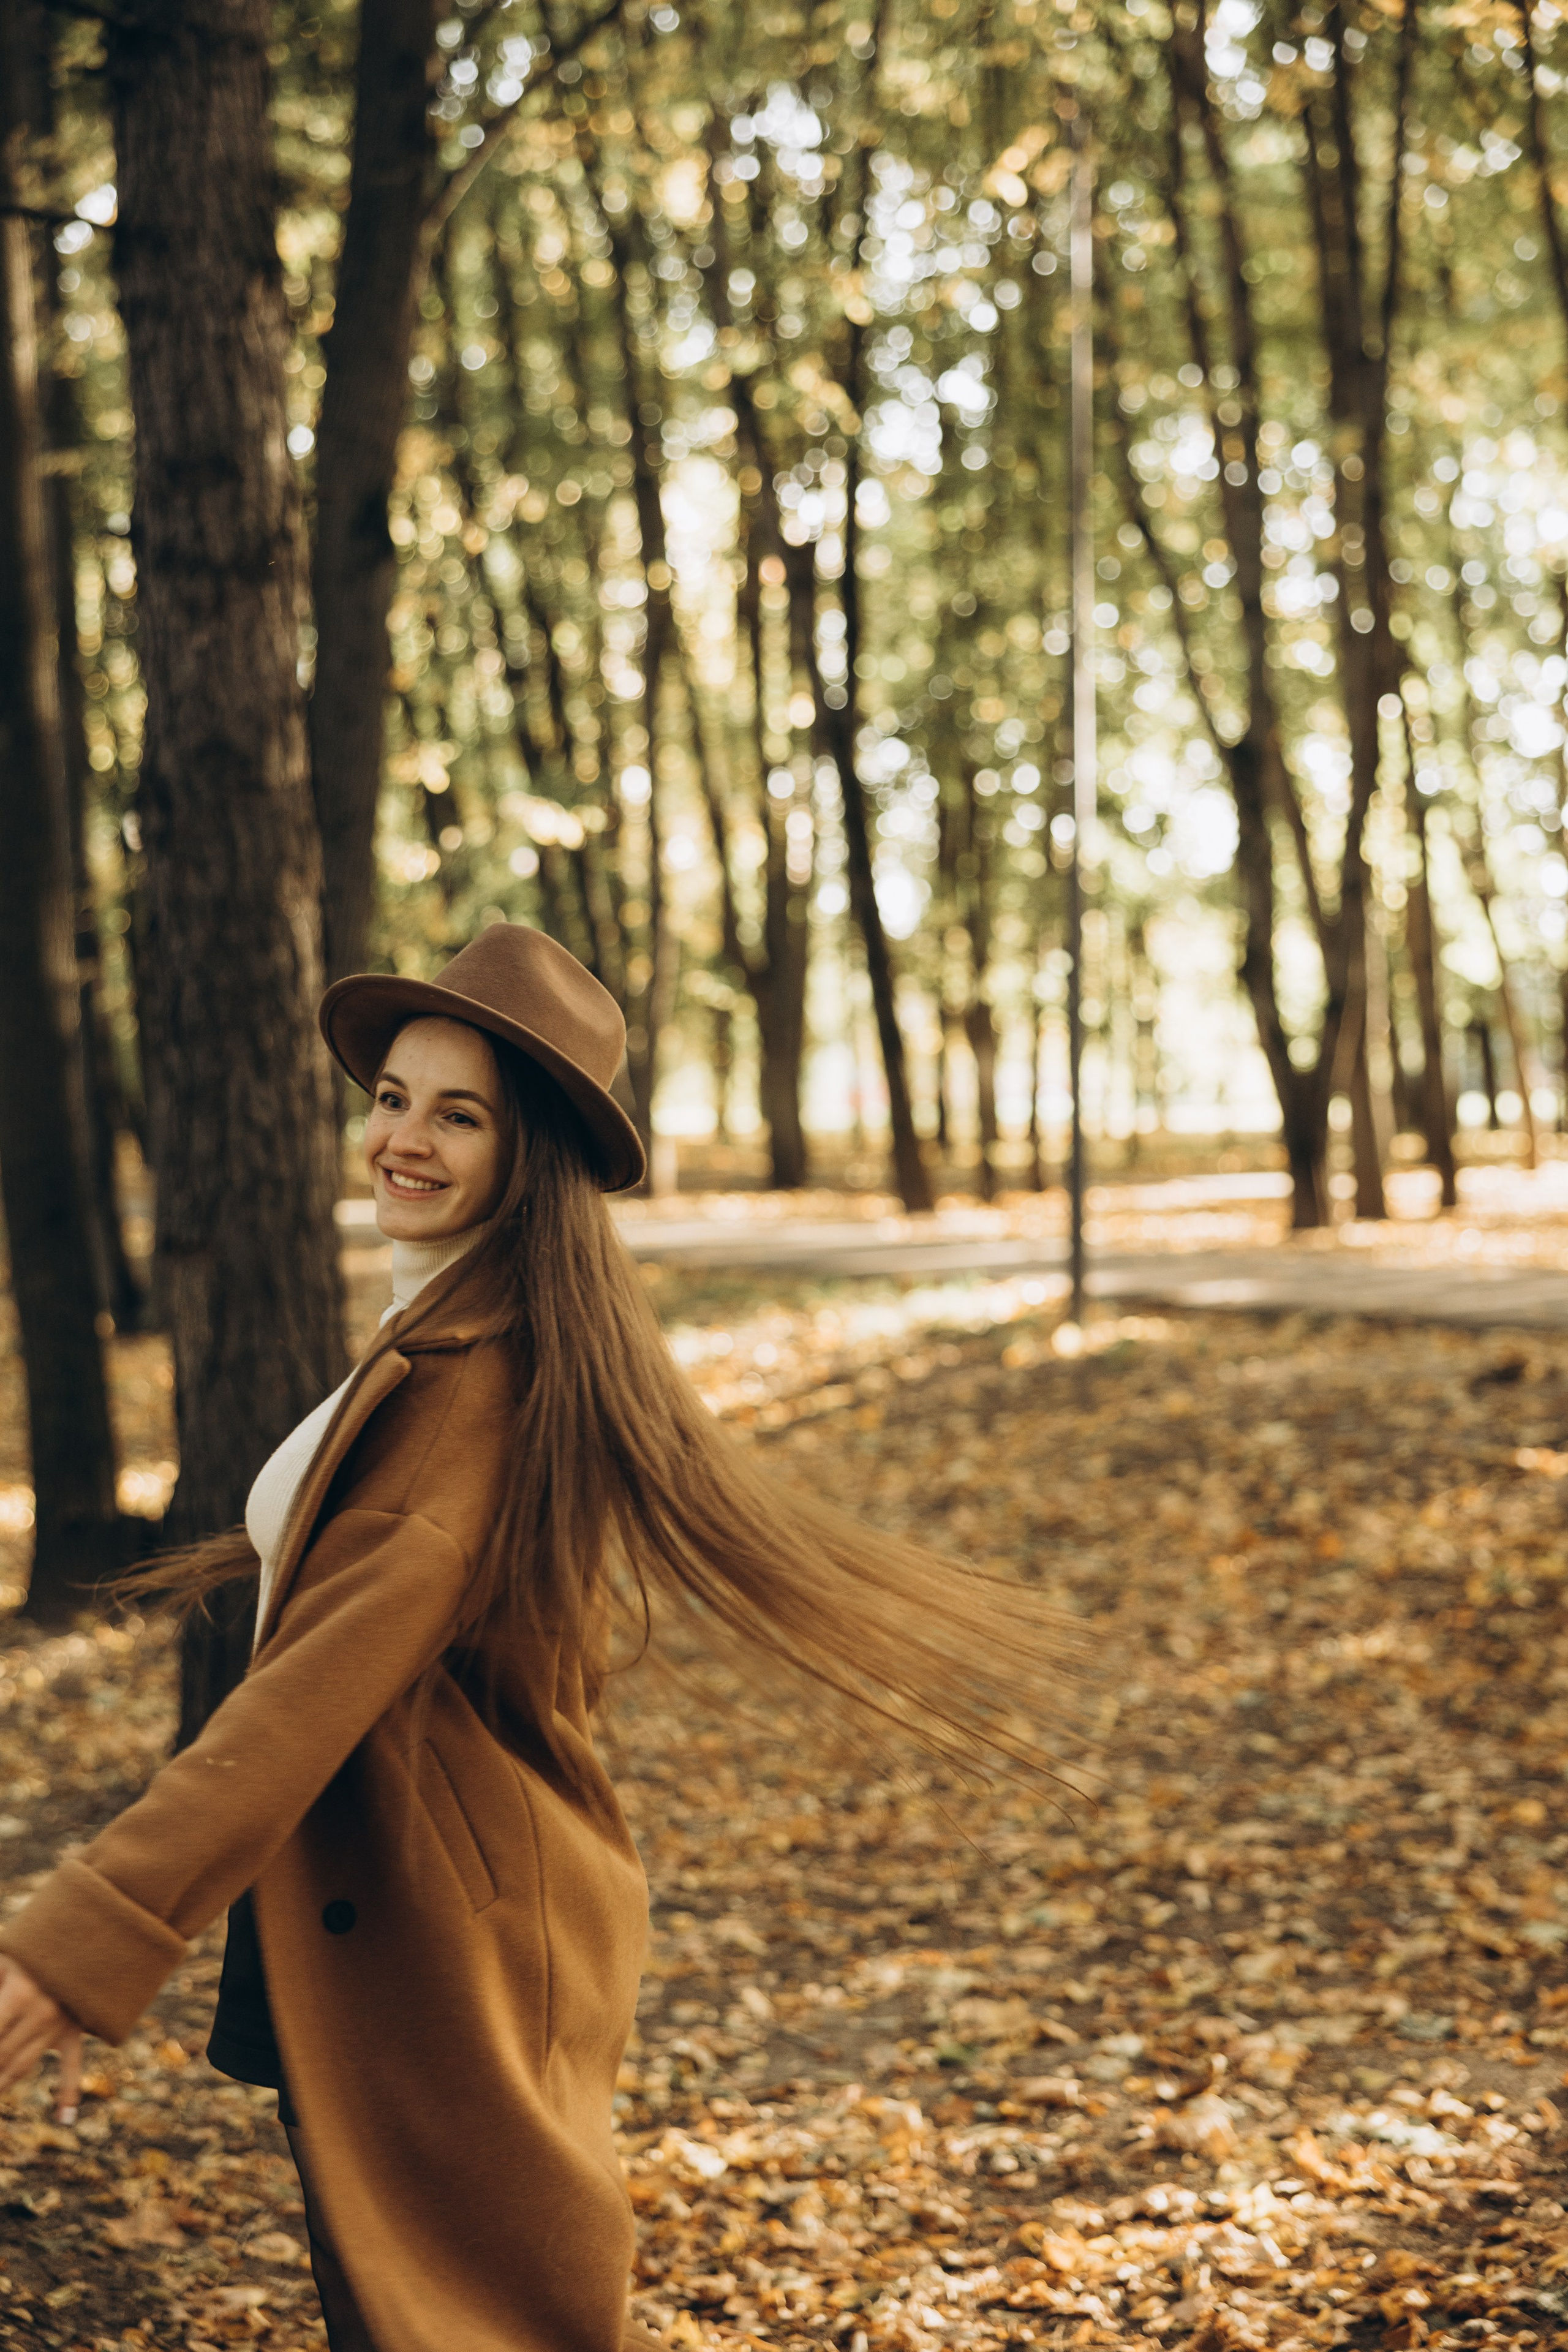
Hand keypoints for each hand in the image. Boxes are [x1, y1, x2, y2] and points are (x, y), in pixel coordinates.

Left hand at [0, 1957, 83, 2123]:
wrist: (87, 1934)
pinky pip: (72, 2065)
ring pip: (22, 2067)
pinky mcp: (74, 2031)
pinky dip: (68, 2093)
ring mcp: (60, 2027)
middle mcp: (42, 2016)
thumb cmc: (34, 1944)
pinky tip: (63, 2117)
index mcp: (19, 1995)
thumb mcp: (3, 1958)